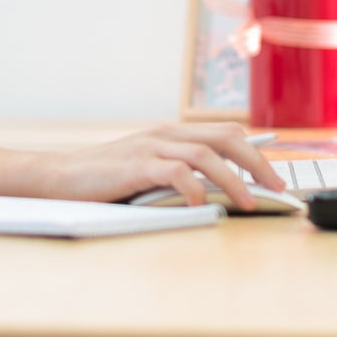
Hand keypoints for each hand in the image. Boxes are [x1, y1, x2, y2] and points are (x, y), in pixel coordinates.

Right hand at [52, 122, 284, 211]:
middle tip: (277, 188)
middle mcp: (164, 134)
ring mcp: (149, 148)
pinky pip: (174, 172)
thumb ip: (177, 173)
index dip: (256, 152)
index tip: (277, 176)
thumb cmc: (103, 180)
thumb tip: (218, 192)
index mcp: (170, 134)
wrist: (58, 177)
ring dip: (234, 179)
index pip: (224, 132)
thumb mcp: (146, 171)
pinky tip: (202, 204)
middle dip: (258, 162)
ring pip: (206, 154)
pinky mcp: (135, 166)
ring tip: (250, 202)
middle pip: (225, 137)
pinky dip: (194, 188)